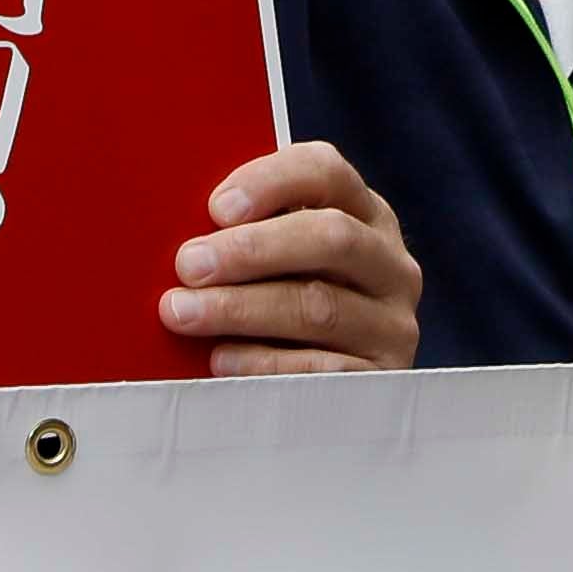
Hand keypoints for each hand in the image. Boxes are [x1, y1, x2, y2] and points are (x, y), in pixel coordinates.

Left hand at [163, 138, 417, 374]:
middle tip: (189, 265)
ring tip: (184, 313)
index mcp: (365, 213)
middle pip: (330, 237)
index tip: (216, 208)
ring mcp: (392, 324)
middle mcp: (390, 263)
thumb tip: (180, 227)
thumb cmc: (287, 307)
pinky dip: (265, 363)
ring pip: (320, 306)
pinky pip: (322, 370)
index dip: (270, 182)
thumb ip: (246, 234)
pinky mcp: (382, 380)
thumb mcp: (279, 261)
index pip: (325, 171)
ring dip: (243, 308)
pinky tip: (222, 360)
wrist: (332, 400)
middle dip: (252, 250)